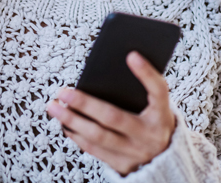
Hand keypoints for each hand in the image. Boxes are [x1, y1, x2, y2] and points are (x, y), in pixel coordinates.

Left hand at [46, 52, 176, 175]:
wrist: (166, 162)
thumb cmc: (154, 123)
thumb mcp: (156, 108)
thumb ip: (141, 91)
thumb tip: (107, 69)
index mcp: (162, 115)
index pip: (159, 90)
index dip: (146, 73)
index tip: (131, 54)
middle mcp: (150, 135)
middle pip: (114, 117)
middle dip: (85, 104)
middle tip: (63, 91)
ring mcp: (136, 152)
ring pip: (98, 136)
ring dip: (72, 120)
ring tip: (54, 107)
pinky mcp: (122, 165)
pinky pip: (94, 149)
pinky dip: (77, 135)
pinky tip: (64, 123)